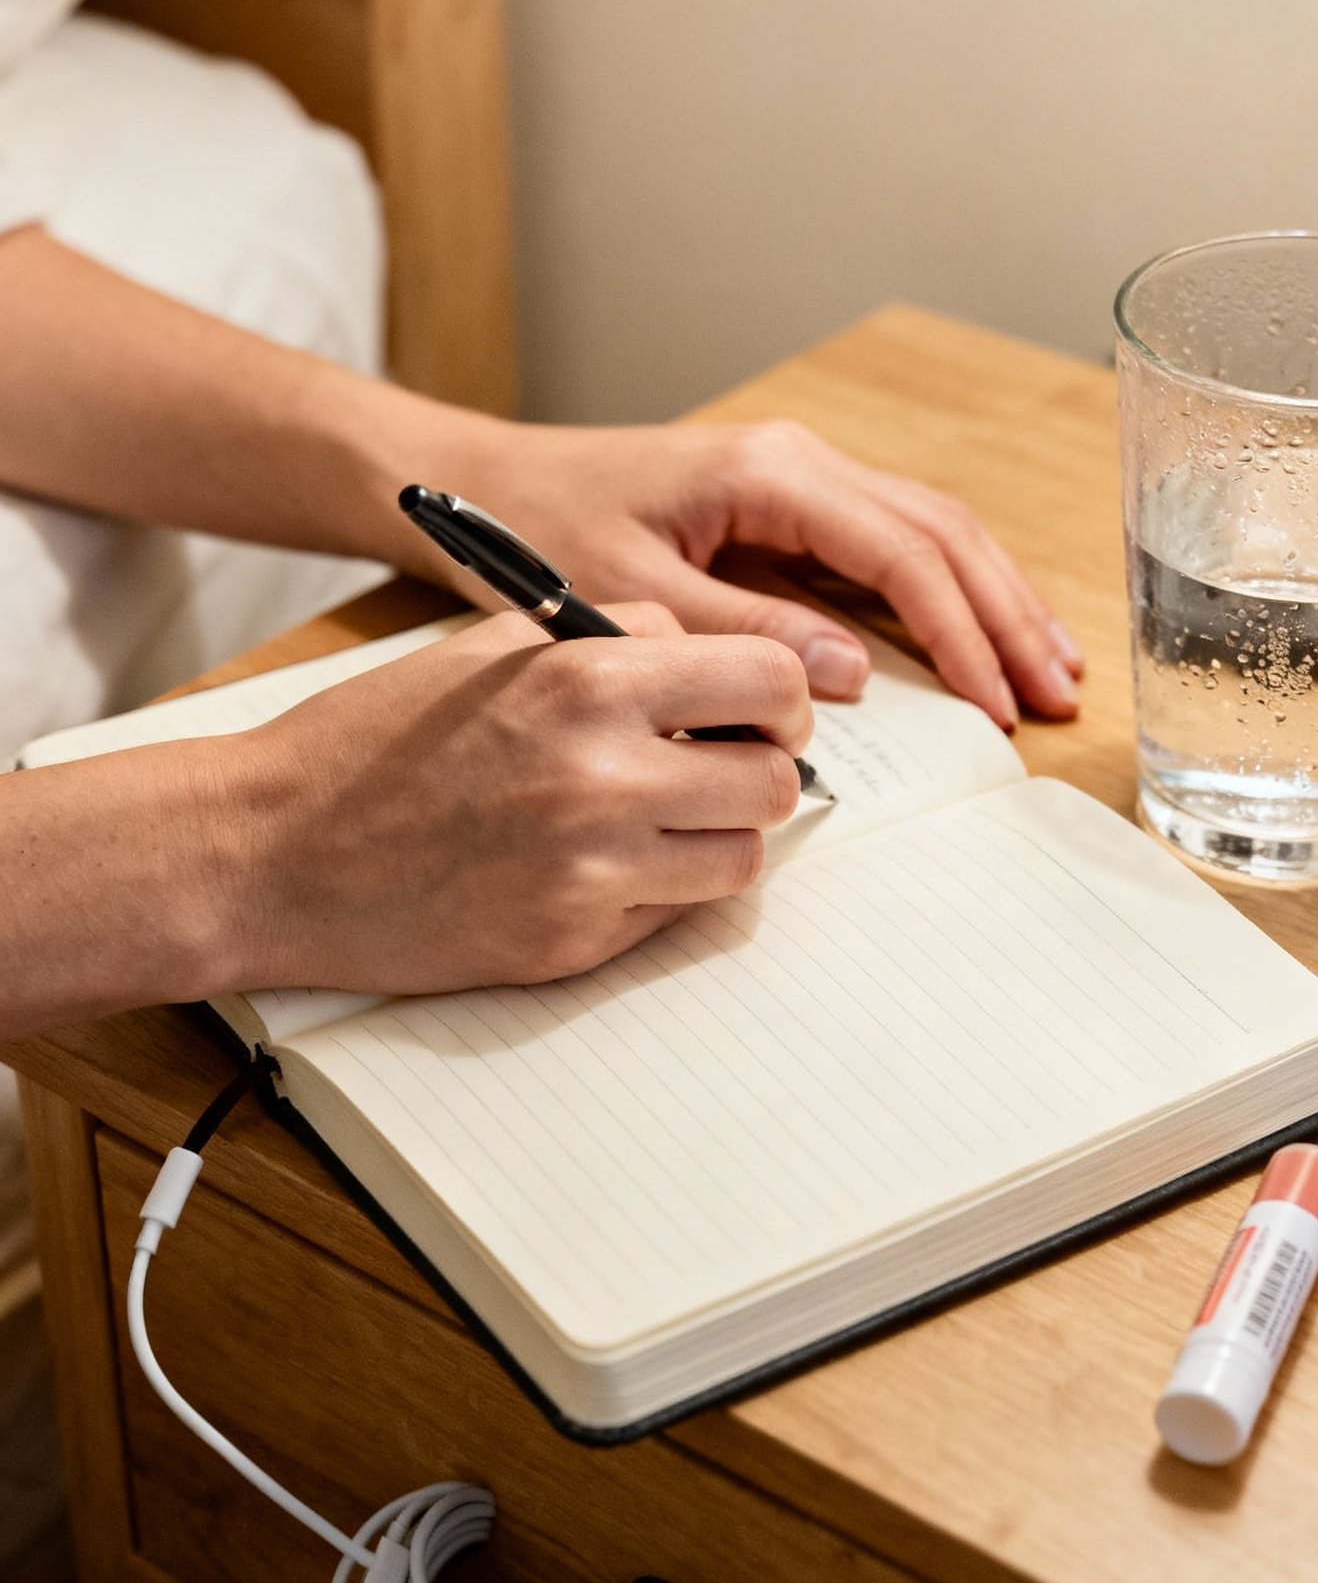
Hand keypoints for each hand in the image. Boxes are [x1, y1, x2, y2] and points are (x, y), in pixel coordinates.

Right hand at [224, 605, 810, 993]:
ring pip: (740, 858)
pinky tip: (594, 867)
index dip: (779, 699)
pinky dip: (656, 893)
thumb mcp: (493, 647)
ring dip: (715, 839)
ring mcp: (591, 869)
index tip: (759, 712)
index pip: (769, 679)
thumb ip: (613, 639)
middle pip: (773, 780)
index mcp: (586, 678)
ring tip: (654, 821)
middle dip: (756, 772)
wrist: (274, 851)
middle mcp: (602, 773)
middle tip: (715, 769)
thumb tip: (715, 662)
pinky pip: (673, 917)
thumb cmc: (375, 739)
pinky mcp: (572, 942)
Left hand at [408, 414, 1080, 731]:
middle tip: (1059, 695)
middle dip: (1007, 615)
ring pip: (932, 530)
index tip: (1000, 702)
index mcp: (771, 472)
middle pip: (942, 531)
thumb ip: (741, 632)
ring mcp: (800, 477)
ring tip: (1052, 669)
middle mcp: (800, 461)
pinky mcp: (788, 504)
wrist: (482, 481)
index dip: (962, 632)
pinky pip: (894, 542)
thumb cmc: (539, 530)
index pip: (902, 552)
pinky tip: (983, 635)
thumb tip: (850, 673)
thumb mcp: (629, 593)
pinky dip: (949, 590)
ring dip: (994, 599)